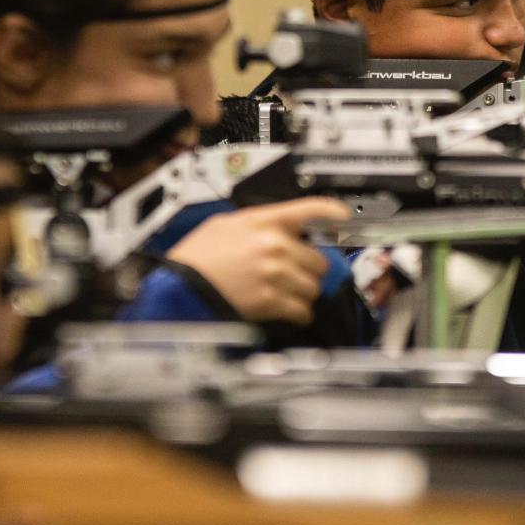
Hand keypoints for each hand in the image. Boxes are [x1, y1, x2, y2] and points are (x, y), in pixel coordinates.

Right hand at [168, 197, 351, 324]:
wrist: (179, 286)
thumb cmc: (196, 257)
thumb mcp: (225, 224)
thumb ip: (257, 223)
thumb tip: (279, 228)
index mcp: (264, 221)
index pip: (309, 210)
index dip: (332, 212)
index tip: (344, 217)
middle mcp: (274, 244)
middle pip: (318, 259)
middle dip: (308, 270)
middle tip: (294, 275)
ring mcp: (275, 273)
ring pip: (313, 287)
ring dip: (303, 294)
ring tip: (285, 294)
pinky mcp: (271, 300)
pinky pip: (302, 310)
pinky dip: (298, 314)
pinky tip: (287, 312)